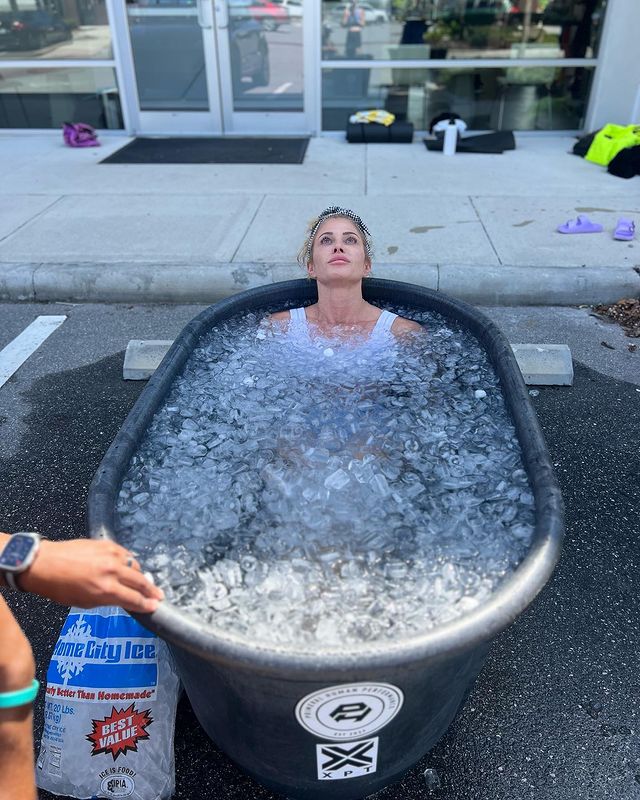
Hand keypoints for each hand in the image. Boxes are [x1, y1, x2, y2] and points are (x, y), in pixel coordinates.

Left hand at [18, 539, 163, 613]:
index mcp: (105, 590)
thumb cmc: (58, 587)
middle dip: (151, 590)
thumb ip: (107, 600)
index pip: (133, 599)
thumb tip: (122, 599)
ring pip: (135, 565)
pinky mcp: (107, 544)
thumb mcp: (84, 602)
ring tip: (143, 581)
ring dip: (141, 575)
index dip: (146, 604)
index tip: (154, 606)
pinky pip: (125, 554)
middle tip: (158, 595)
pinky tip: (129, 566)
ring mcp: (110, 555)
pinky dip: (129, 561)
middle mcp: (111, 572)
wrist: (44, 563)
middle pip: (140, 582)